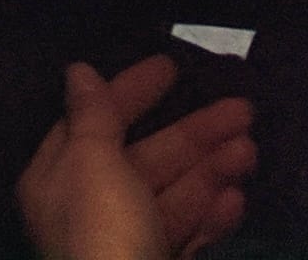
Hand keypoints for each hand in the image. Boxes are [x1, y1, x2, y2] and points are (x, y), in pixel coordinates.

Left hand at [19, 58, 255, 259]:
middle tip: (244, 108)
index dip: (129, 91)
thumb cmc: (103, 236)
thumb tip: (79, 72)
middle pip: (142, 159)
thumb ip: (94, 118)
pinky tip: (237, 198)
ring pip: (169, 197)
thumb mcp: (93, 164)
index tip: (172, 65)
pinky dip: (210, 216)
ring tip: (251, 149)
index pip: (91, 121)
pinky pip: (183, 237)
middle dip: (192, 133)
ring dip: (210, 170)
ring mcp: (123, 249)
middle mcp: (86, 213)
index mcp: (55, 181)